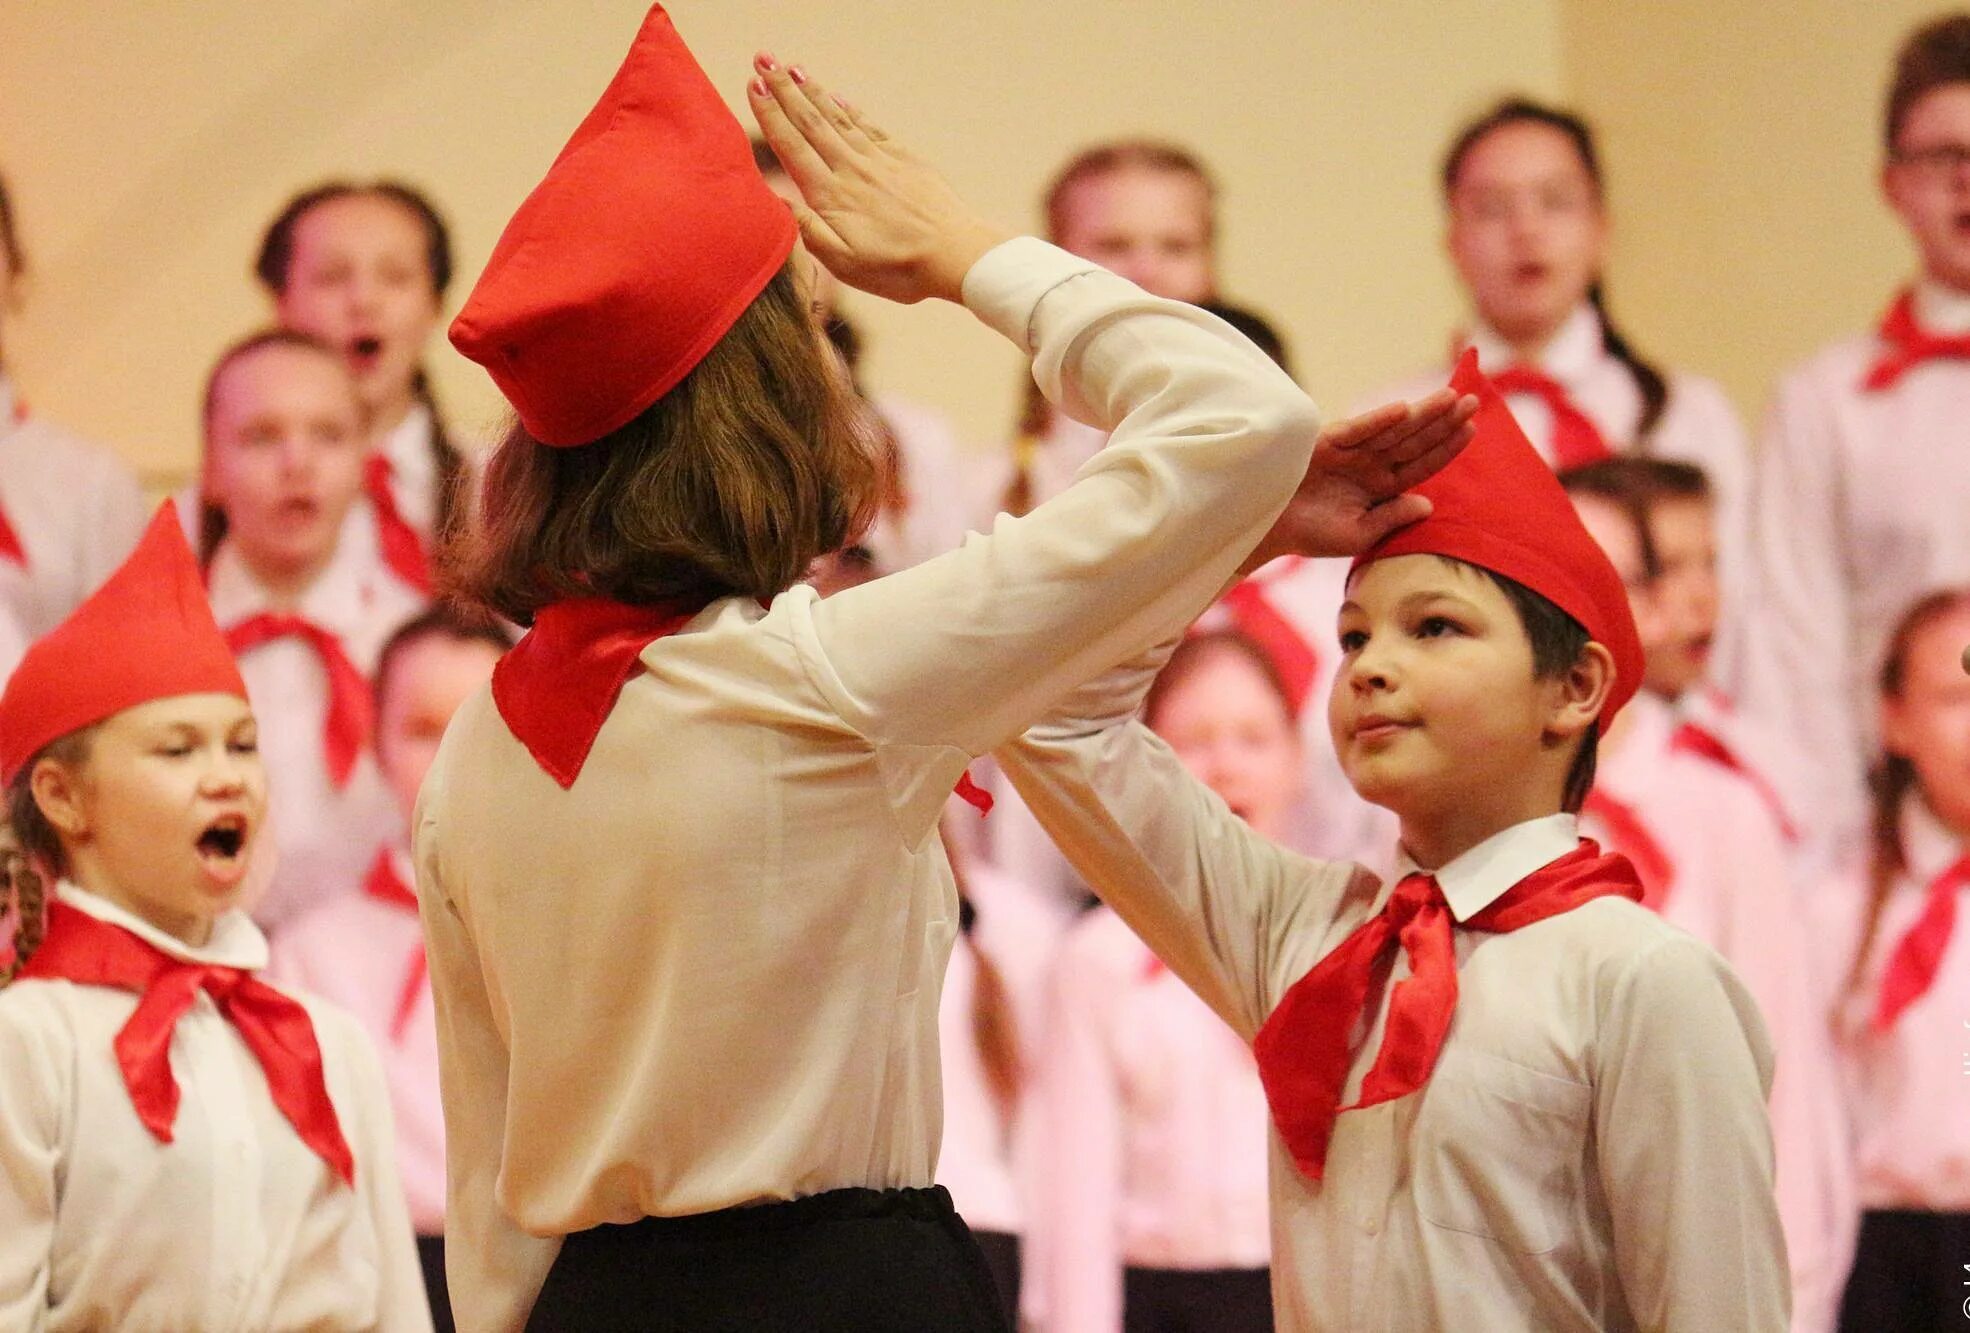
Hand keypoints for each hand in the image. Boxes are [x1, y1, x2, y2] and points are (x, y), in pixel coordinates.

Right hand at [748, 55, 1008, 304]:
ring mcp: (879, 161)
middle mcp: (851, 169)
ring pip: (838, 117)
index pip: (792, 146)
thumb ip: (807, 229)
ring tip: (793, 69)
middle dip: (784, 89)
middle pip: (811, 121)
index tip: (754, 87)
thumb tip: (777, 200)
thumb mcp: (843, 262)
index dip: (771, 115)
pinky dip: (852, 110)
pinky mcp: (903, 159)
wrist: (954, 254)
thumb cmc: (897, 268)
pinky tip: (839, 97)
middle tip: (764, 60)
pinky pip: (870, 127)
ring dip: (813, 92)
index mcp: (830, 195)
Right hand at [1237, 390, 1477, 573]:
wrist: (1266, 529)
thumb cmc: (1309, 535)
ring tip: (1451, 398)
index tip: (1472, 429)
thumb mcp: (1357, 536)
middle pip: (1414, 440)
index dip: (1447, 447)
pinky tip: (1403, 410)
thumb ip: (1391, 518)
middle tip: (1474, 400)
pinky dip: (1378, 420)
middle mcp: (1370, 464)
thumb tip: (1428, 503)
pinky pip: (1358, 430)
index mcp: (1381, 487)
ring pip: (1393, 430)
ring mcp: (1351, 451)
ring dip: (1421, 414)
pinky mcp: (1327, 443)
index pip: (1422, 464)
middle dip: (1443, 421)